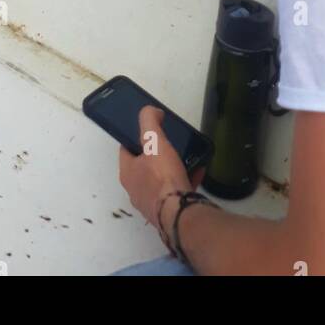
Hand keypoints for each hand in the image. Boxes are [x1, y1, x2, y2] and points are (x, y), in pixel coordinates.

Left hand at [118, 106, 193, 240]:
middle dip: (157, 154)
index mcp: (127, 174)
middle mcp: (136, 190)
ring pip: (161, 180)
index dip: (136, 137)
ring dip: (172, 168)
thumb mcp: (154, 142)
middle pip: (144, 166)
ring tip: (185, 157)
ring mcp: (152, 204)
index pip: (126, 149)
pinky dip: (184, 181)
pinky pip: (175, 192)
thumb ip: (149, 122)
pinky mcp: (168, 213)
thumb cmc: (162, 176)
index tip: (150, 130)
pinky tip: (197, 172)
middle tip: (169, 143)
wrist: (180, 213)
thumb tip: (150, 111)